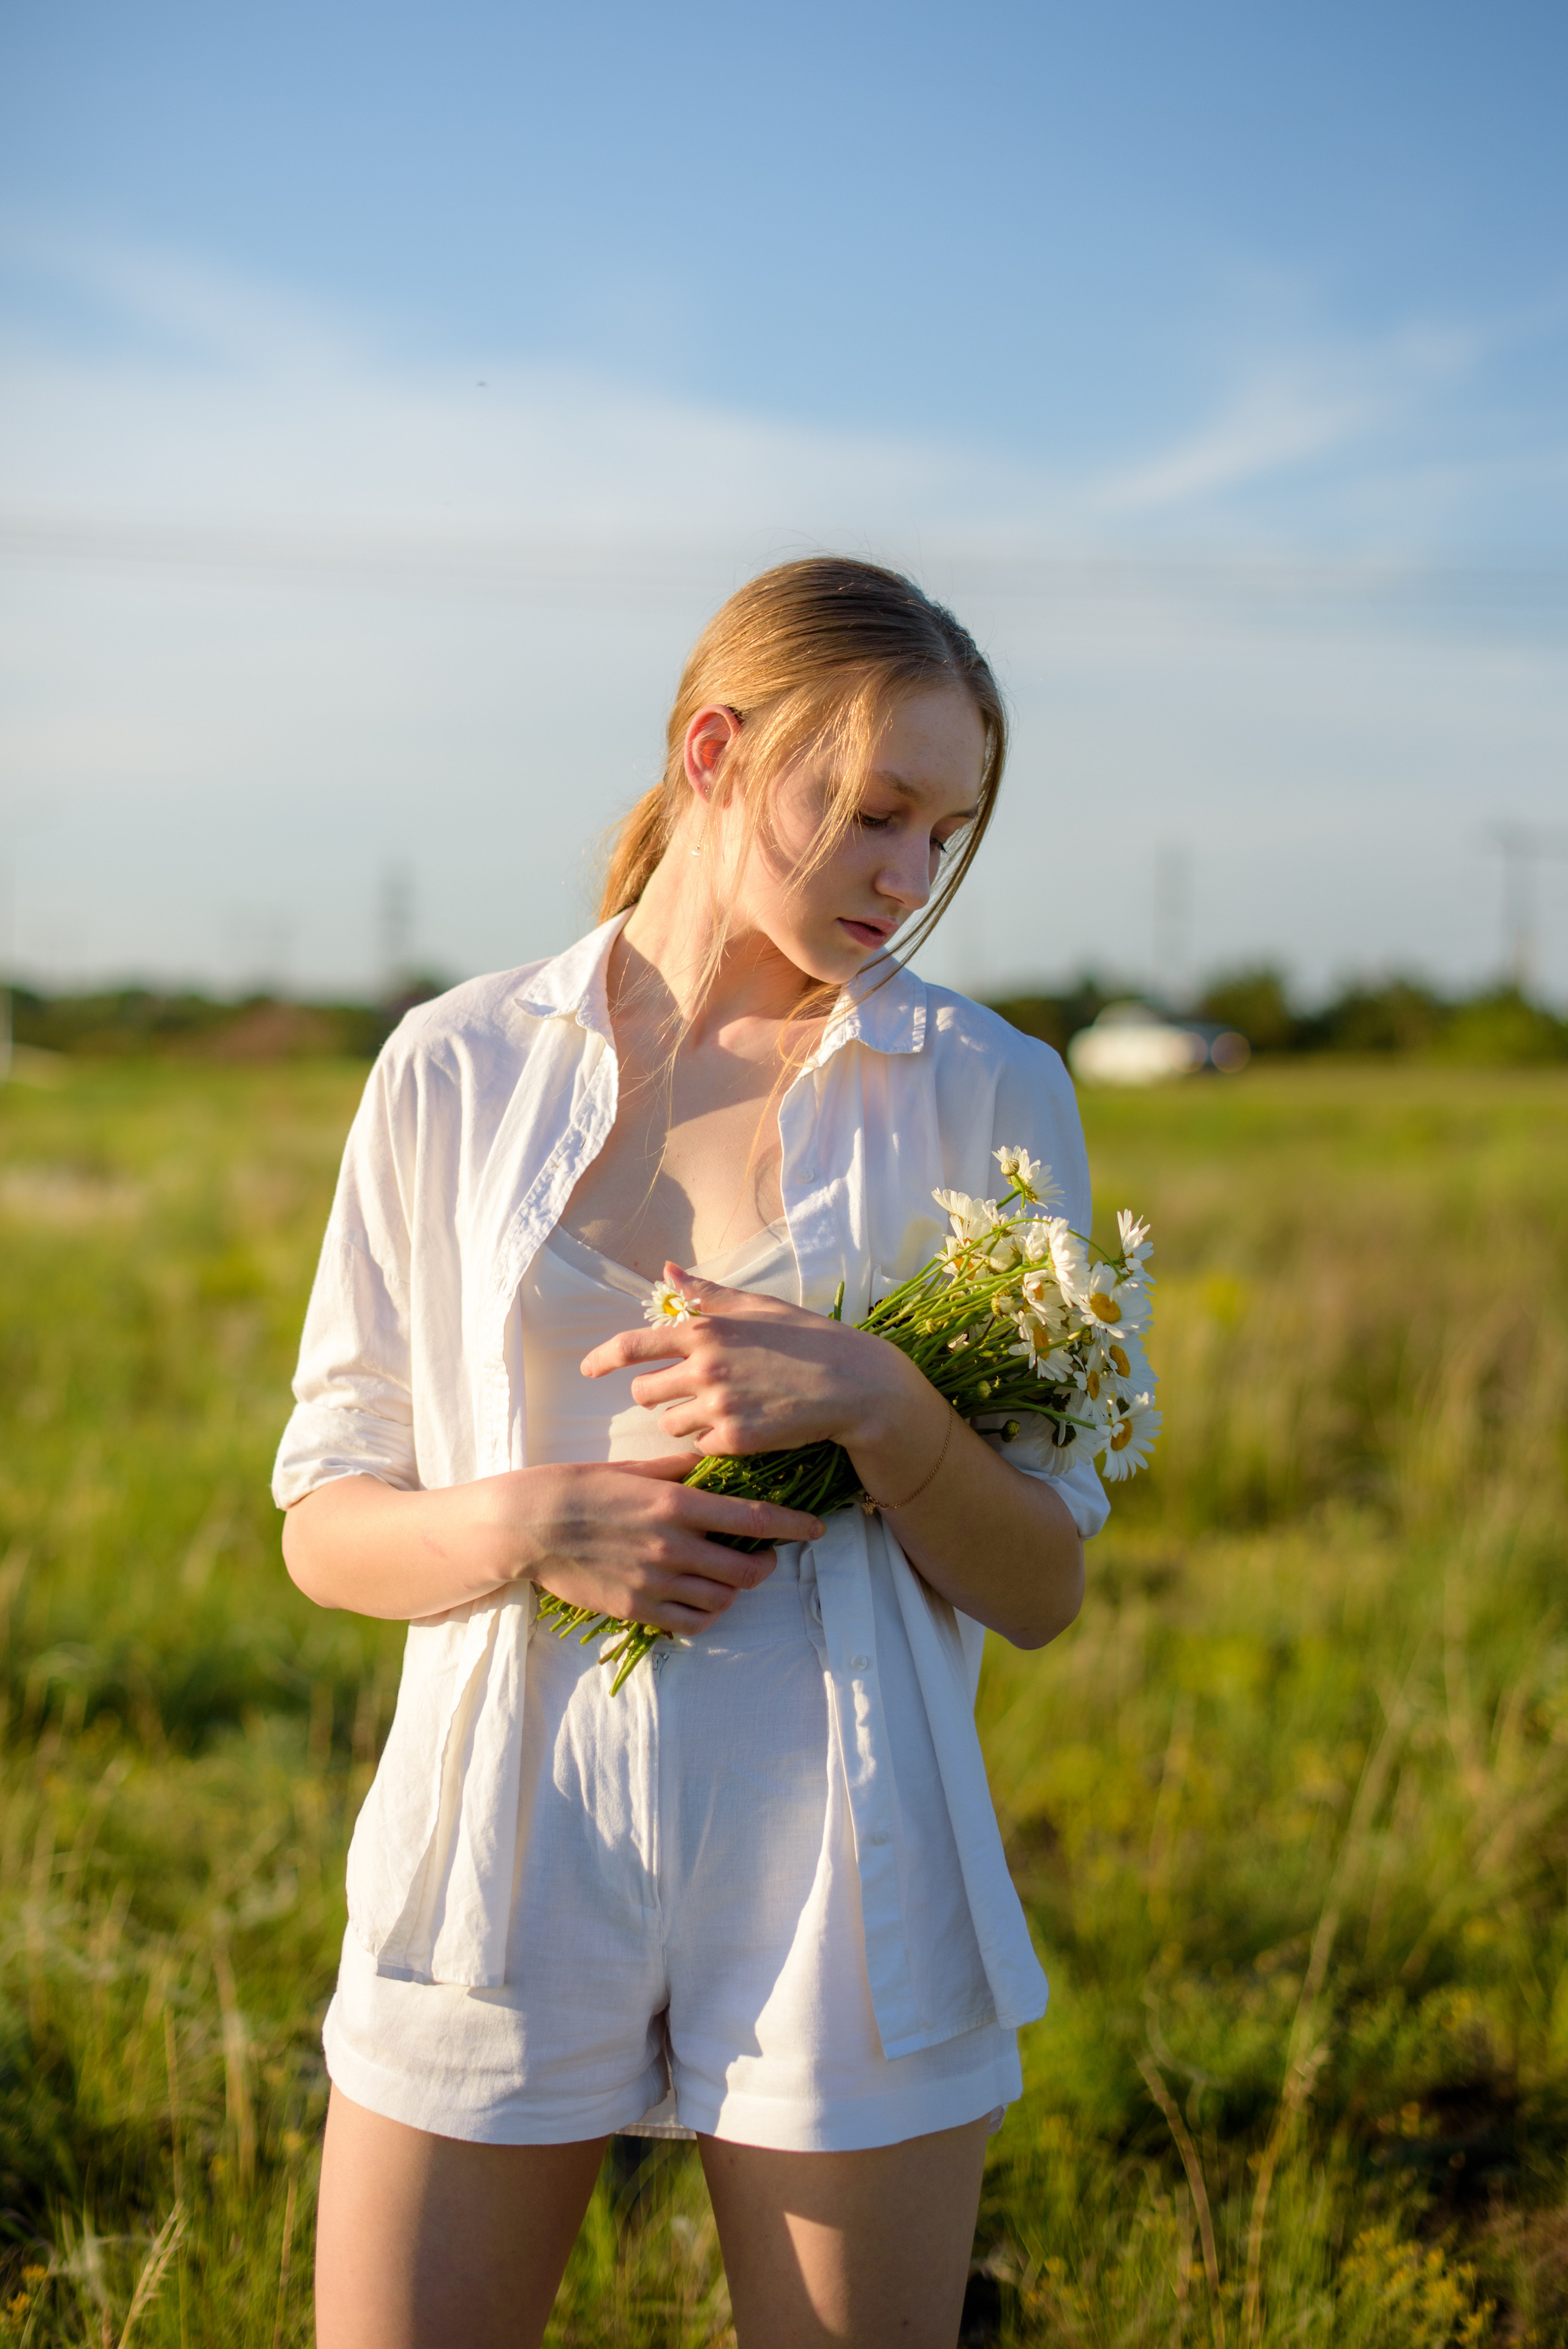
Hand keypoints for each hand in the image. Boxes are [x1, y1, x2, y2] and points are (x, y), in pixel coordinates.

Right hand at [515, 1454, 824, 1635]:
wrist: (530, 1526)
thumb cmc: (581, 1487)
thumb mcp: (634, 1469)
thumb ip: (679, 1471)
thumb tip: (714, 1464)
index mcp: (677, 1505)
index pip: (755, 1519)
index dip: (794, 1526)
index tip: (817, 1529)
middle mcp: (674, 1546)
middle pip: (748, 1570)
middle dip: (765, 1564)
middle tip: (762, 1556)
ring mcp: (657, 1582)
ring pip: (724, 1599)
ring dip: (735, 1589)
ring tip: (728, 1575)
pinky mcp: (638, 1609)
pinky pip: (692, 1622)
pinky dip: (707, 1613)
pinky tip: (701, 1597)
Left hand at [579, 1266, 924, 1459]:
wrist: (854, 1384)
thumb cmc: (806, 1338)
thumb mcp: (756, 1306)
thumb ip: (707, 1292)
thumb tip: (668, 1270)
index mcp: (704, 1330)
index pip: (632, 1345)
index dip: (602, 1358)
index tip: (588, 1368)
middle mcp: (704, 1367)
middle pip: (643, 1393)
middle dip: (654, 1394)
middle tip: (683, 1391)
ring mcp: (718, 1406)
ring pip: (668, 1424)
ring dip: (683, 1420)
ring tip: (719, 1409)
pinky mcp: (735, 1440)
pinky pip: (699, 1447)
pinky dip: (711, 1441)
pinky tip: (740, 1427)